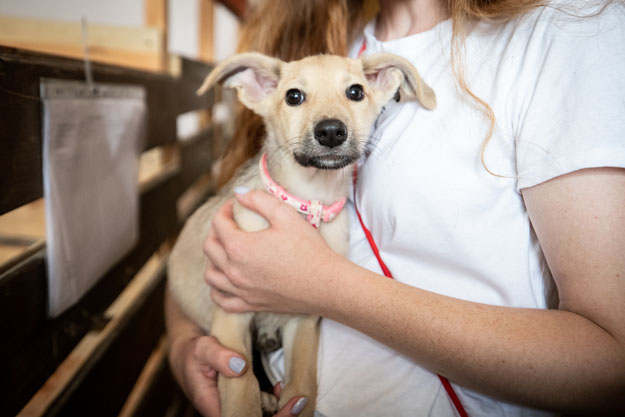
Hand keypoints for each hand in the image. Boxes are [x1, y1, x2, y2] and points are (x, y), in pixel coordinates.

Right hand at [169, 333, 308, 415]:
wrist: (189, 355)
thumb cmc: (194, 353)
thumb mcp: (203, 349)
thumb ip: (218, 356)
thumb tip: (240, 365)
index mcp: (214, 406)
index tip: (286, 405)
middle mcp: (225, 412)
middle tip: (299, 402)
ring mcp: (234, 408)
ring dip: (281, 413)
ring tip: (297, 399)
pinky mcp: (241, 402)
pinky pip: (260, 410)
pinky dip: (274, 403)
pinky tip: (281, 389)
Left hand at [203, 189, 339, 313]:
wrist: (325, 285)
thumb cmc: (308, 250)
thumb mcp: (286, 215)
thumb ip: (259, 200)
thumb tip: (239, 194)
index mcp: (239, 247)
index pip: (218, 224)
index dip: (225, 210)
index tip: (236, 206)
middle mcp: (233, 271)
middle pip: (209, 248)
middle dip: (216, 231)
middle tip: (232, 224)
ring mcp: (240, 291)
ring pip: (210, 275)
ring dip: (214, 259)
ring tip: (227, 251)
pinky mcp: (250, 305)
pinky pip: (221, 300)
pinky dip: (218, 289)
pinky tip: (227, 280)